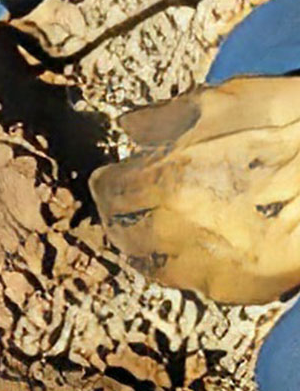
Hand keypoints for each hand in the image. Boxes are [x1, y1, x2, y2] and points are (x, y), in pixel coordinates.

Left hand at [90, 77, 299, 304]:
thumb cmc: (292, 124)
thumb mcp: (223, 102)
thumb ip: (164, 118)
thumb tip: (130, 128)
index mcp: (165, 178)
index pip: (110, 190)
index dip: (109, 183)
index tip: (112, 180)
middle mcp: (178, 225)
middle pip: (123, 232)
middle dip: (121, 219)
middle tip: (128, 212)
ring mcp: (207, 262)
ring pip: (153, 266)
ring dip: (149, 249)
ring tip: (158, 236)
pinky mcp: (239, 287)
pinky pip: (198, 284)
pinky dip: (193, 269)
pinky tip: (203, 251)